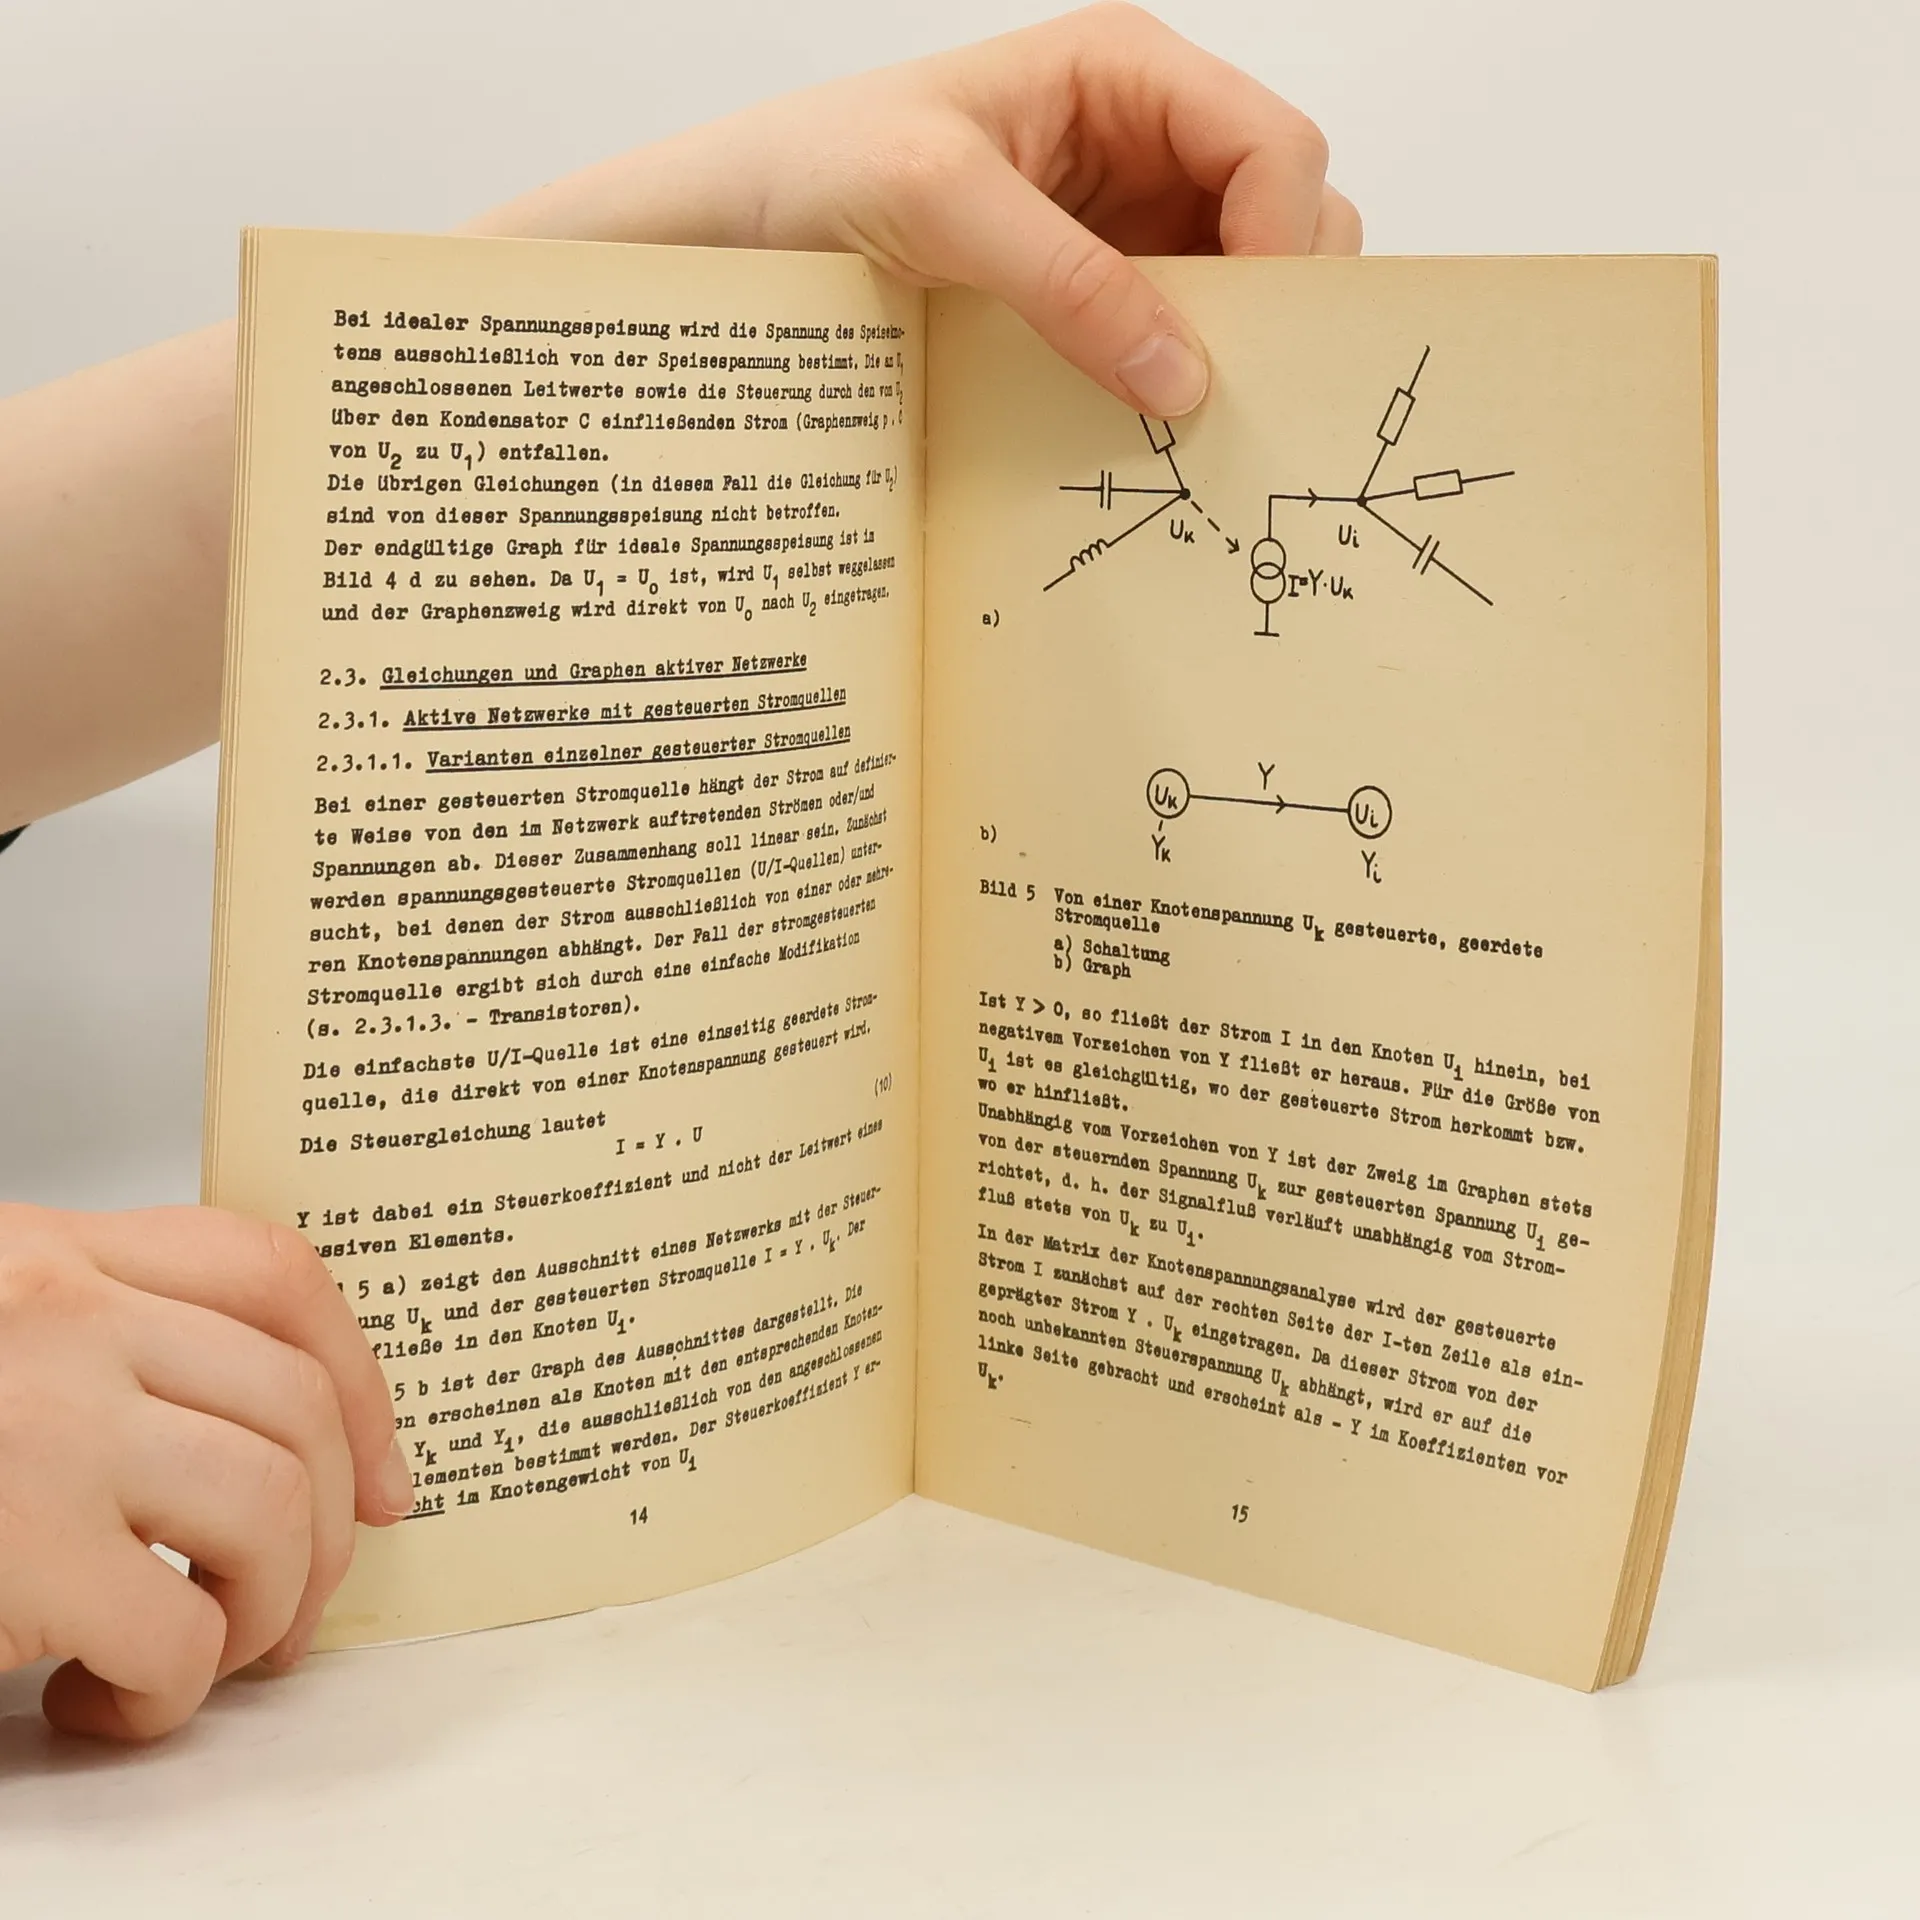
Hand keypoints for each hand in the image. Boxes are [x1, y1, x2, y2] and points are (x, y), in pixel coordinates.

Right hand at [0, 1204, 410, 1738]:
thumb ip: (103, 1348)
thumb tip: (269, 1442)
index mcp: (50, 1256)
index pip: (270, 1273)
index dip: (361, 1380)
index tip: (386, 1478)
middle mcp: (58, 1319)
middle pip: (299, 1404)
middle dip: (328, 1532)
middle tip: (289, 1606)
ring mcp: (42, 1426)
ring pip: (271, 1506)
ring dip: (265, 1609)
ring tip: (206, 1652)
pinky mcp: (18, 1547)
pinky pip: (179, 1634)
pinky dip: (169, 1695)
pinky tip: (102, 1700)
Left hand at [472, 3, 1358, 417]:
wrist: (723, 237)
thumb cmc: (809, 171)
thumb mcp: (939, 202)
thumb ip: (1068, 279)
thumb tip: (1183, 377)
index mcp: (1123, 72)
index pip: (1273, 147)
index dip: (1286, 240)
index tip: (1249, 340)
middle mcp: (1138, 144)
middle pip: (1279, 218)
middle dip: (1273, 303)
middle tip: (1238, 396)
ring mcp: (1117, 228)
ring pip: (1235, 290)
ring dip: (1228, 353)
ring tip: (1187, 422)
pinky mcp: (1083, 300)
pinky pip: (1169, 341)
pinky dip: (1174, 383)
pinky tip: (1145, 425)